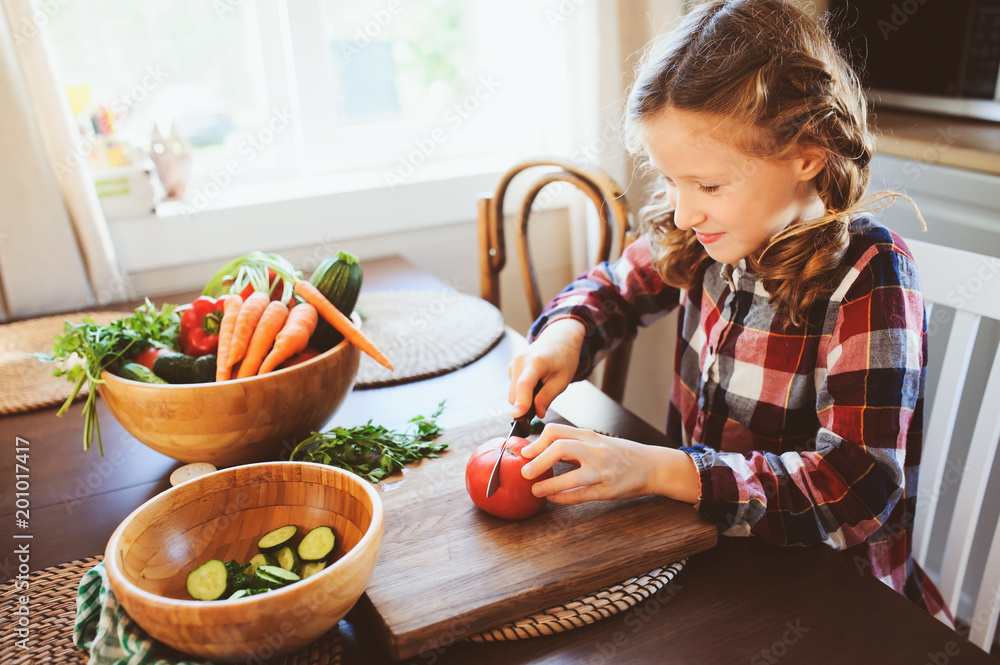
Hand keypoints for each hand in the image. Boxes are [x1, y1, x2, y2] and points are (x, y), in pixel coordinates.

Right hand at [508, 318, 585, 418]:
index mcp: (535, 362)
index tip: (517, 416)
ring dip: (524, 398)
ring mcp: (513, 364)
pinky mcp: (511, 368)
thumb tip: (537, 412)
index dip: (521, 402)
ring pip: (512, 393)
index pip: (524, 385)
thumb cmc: (563, 358)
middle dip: (526, 404)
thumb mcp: (562, 380)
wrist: (558, 339)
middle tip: (544, 400)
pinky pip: (513, 388)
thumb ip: (548, 396)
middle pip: (514, 395)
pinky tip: (535, 382)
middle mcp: (519, 361)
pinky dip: (523, 391)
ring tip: (541, 386)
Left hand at [519, 424, 699, 504]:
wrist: (652, 466)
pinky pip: (581, 495)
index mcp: (589, 436)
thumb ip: (572, 444)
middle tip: (525, 471)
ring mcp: (602, 471)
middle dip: (538, 460)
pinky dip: (563, 497)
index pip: (557, 432)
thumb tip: (541, 450)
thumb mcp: (597, 442)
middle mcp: (595, 450)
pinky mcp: (608, 489)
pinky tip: (552, 498)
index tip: (525, 452)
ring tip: (535, 490)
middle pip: (561, 448)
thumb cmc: (621, 454)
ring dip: (549, 484)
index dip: (537, 442)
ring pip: (571, 476)